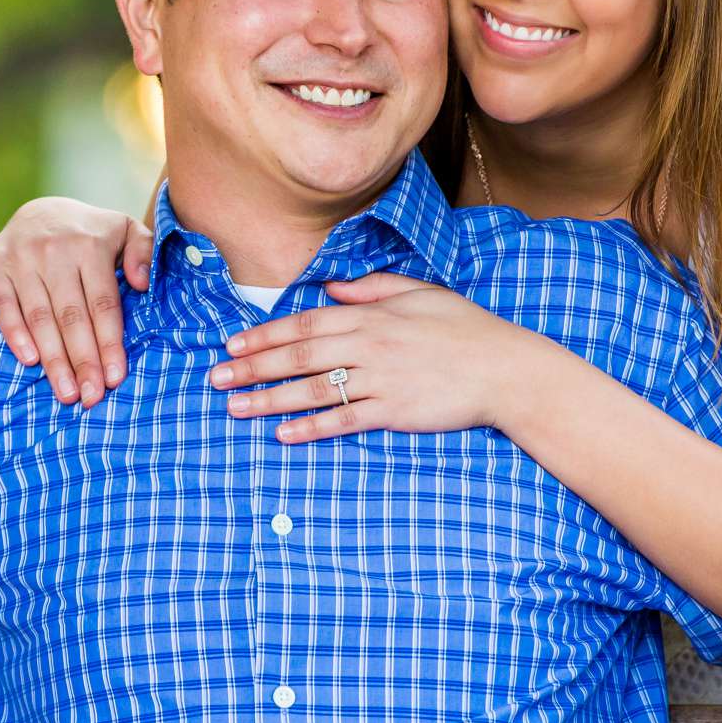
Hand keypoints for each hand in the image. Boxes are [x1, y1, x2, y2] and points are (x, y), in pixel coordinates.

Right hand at [0, 197, 151, 406]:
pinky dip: (15, 334)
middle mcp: (54, 251)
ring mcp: (20, 259)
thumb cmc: (89, 234)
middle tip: (91, 396)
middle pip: (72, 316)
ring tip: (66, 393)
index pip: (102, 303)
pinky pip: (3, 307)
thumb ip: (143, 251)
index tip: (115, 377)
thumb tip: (143, 282)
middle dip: (83, 360)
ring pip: (40, 318)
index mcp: (90, 245)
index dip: (109, 343)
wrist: (39, 211)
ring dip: (53, 359)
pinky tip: (30, 362)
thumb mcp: (124, 230)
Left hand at [208, 271, 541, 440]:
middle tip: (216, 378)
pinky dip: (311, 428)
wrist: (506, 369)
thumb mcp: (420, 293)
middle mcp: (370, 345)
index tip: (233, 343)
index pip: (305, 322)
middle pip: (298, 355)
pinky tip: (283, 434)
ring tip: (235, 408)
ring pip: (313, 389)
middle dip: (252, 366)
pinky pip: (344, 420)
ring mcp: (381, 380)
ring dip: (269, 399)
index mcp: (371, 314)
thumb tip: (332, 288)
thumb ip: (372, 288)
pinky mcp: (394, 412)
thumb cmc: (465, 329)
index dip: (265, 333)